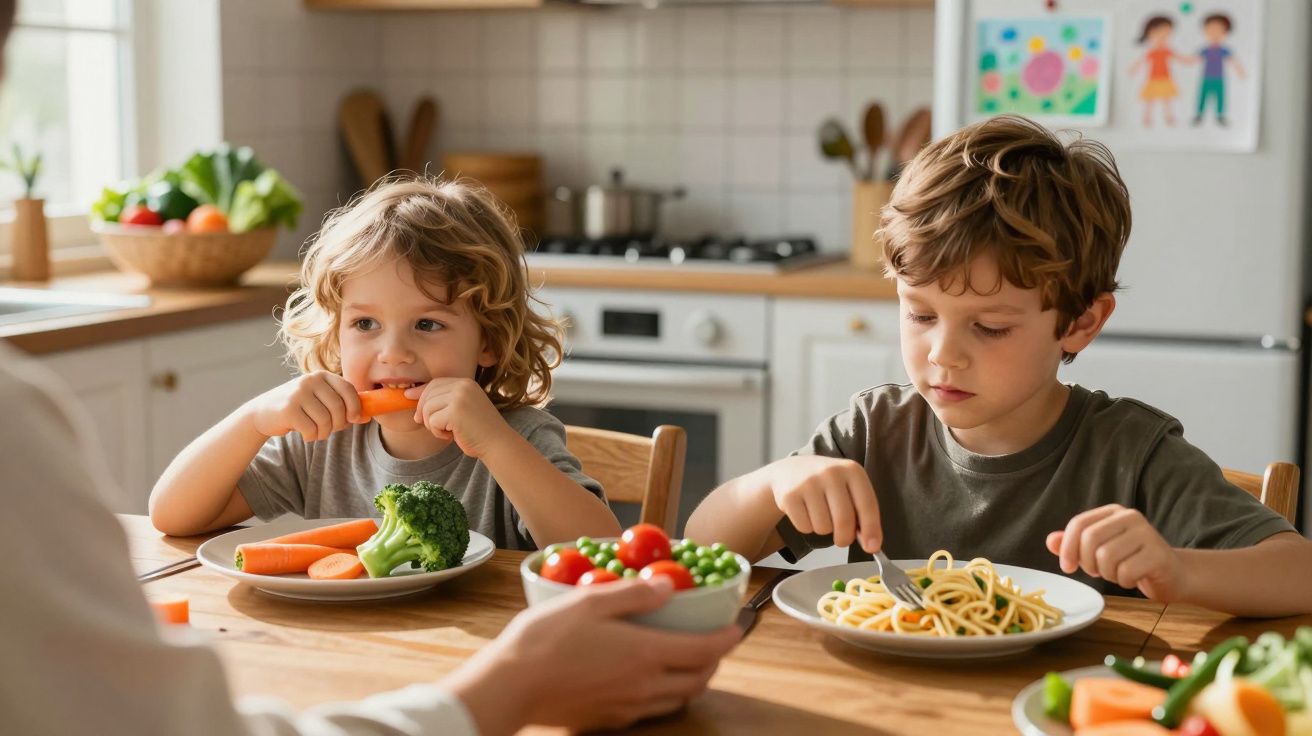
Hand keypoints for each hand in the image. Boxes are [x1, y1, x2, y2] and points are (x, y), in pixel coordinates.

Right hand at [245, 371, 362, 440]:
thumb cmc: (299, 408)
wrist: (263, 412)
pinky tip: (305, 434)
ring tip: (316, 432)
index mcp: (322, 376)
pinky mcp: (289, 408)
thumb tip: (368, 416)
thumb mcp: (320, 401)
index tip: (354, 419)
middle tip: (329, 430)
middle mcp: (310, 380)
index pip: (348, 389)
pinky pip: (311, 429)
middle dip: (338, 424)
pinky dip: (311, 436)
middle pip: (338, 408)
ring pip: (325, 421)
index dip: (355, 407)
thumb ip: (342, 405)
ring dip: (324, 433)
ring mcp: (298, 393)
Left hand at [405, 378, 511, 457]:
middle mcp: (463, 386)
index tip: (408, 398)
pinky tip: (450, 435)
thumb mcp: (461, 408)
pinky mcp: (455, 412)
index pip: (435, 383)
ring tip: (447, 431)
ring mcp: (460, 397)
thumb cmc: (478, 429)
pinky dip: (437, 432)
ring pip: (427, 408)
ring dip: (432, 424)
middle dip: (424, 411)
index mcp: (466, 382)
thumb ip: (442, 400)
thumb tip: (408, 395)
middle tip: (432, 426)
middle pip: (428, 394)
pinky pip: (432, 421)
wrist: (497, 443)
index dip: (421, 392)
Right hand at [448, 578, 740, 733]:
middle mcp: (644, 686)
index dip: (727, 639)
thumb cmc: (545, 639)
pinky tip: (649, 680)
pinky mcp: (609, 720)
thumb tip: (668, 586)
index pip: (705, 650)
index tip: (738, 627)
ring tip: (688, 661)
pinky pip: (651, 710)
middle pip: (698, 680)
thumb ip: (634, 595)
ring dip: (692, 680)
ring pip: (677, 699)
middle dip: (714, 662)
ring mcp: (627, 708)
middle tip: (714, 642)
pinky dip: (664, 695)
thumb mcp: (590, 602)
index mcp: (646, 654)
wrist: (510, 687)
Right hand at [761, 455, 881, 552]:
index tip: (873, 548)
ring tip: (819, 514)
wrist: (791, 470)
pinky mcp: (789, 495)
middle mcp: (831, 473)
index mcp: (852, 470)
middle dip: (845, 538)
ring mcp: (808, 482)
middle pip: (844, 520)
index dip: (871, 529)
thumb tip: (871, 544)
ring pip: (823, 527)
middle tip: (842, 539)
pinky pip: (804, 527)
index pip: (867, 505)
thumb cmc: (827, 484)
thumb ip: (862, 514)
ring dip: (823, 529)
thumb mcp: (849, 489)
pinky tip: (805, 511)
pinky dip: (806, 527)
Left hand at [1046, 504, 1186, 601]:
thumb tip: (1051, 541)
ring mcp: (1147, 533)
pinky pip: (1126, 571)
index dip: (1067, 547)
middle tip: (1097, 572)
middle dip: (1087, 562)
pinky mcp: (1159, 553)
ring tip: (1118, 574)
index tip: (1067, 567)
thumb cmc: (1130, 562)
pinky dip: (1124, 581)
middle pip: (1090, 539)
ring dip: (1107, 574)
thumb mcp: (1098, 552)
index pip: (1079, 523)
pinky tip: (1133, 578)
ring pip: (1106, 557)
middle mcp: (1130, 517)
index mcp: (1113, 512)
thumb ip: (1073, 545)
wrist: (1173, 575)